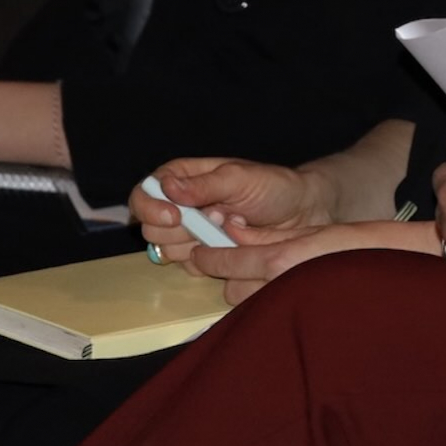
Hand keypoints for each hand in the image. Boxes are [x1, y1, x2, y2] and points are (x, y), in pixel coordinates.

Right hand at [133, 158, 327, 263]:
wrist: (301, 214)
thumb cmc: (274, 187)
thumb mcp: (241, 179)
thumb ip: (204, 185)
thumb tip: (167, 187)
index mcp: (183, 178)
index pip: (144, 193)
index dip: (150, 207)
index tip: (174, 217)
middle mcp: (180, 207)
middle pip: (151, 227)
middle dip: (179, 229)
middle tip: (216, 220)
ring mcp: (191, 233)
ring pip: (167, 250)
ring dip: (196, 244)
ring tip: (229, 230)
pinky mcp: (204, 255)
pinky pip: (190, 267)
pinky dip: (209, 260)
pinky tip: (232, 246)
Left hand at [180, 217, 439, 305]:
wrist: (403, 270)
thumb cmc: (365, 245)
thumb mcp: (315, 231)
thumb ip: (273, 237)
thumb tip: (234, 234)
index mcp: (281, 261)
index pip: (227, 262)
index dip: (209, 257)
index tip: (199, 253)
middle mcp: (280, 290)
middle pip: (231, 290)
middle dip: (231, 278)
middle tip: (237, 266)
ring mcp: (291, 310)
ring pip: (248, 306)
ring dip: (248, 295)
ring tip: (261, 283)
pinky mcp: (302, 323)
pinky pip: (270, 316)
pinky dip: (267, 308)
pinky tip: (280, 300)